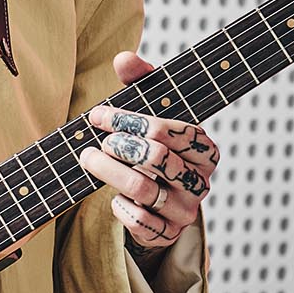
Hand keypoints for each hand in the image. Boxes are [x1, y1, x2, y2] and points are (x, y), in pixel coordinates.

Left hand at [77, 50, 220, 256]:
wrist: (159, 201)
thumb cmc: (155, 146)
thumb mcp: (152, 112)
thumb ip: (141, 83)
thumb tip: (124, 59)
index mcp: (205, 148)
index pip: (171, 129)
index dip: (131, 120)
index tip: (99, 115)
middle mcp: (201, 180)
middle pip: (157, 157)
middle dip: (119, 145)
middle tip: (96, 140)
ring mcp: (185, 210)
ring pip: (143, 188)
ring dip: (108, 171)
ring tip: (88, 158)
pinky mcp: (167, 233)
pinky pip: (139, 221)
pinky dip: (120, 206)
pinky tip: (112, 195)